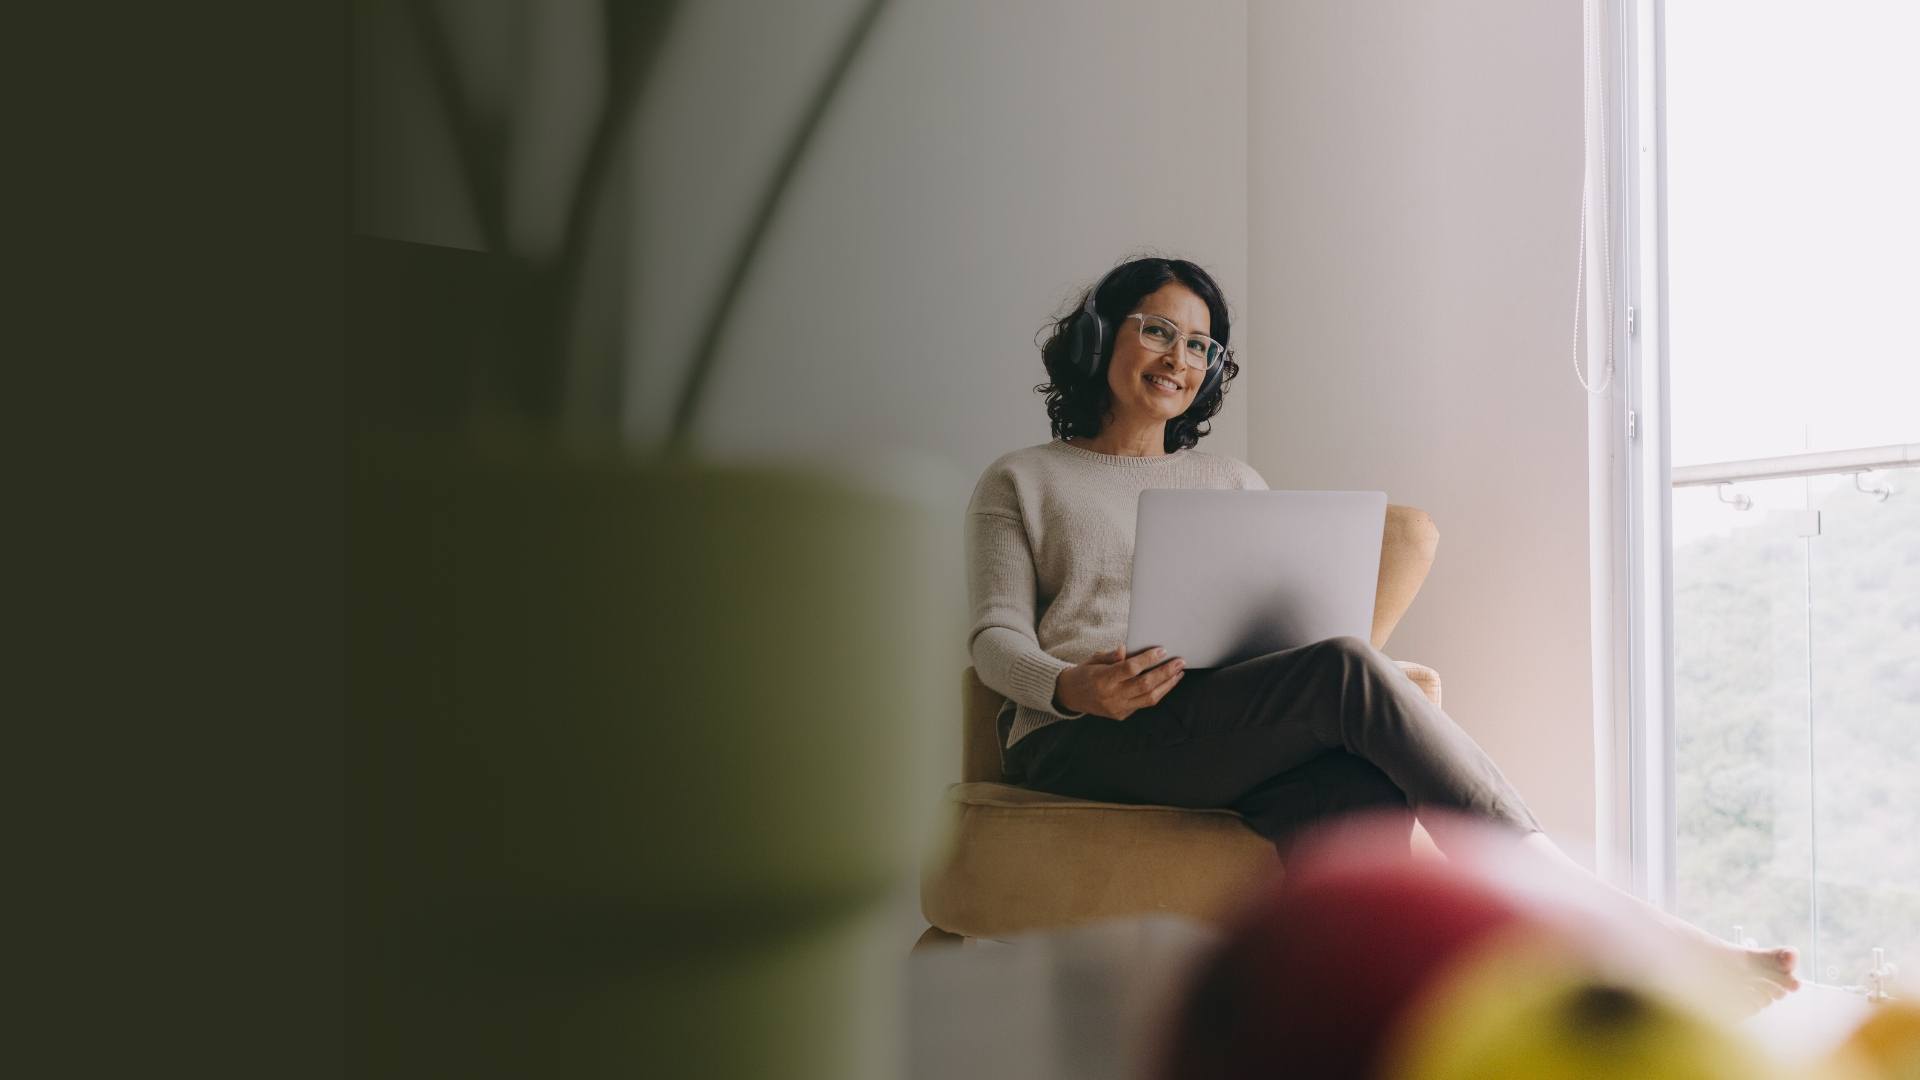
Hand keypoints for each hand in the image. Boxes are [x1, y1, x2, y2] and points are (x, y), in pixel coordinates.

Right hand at [1053, 645, 1184, 720]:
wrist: (1070, 696)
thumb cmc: (1084, 673)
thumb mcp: (1094, 659)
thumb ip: (1111, 656)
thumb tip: (1127, 649)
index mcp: (1102, 679)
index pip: (1130, 669)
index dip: (1148, 659)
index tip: (1163, 650)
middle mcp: (1111, 696)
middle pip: (1145, 685)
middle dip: (1165, 672)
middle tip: (1180, 662)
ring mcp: (1117, 708)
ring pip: (1149, 698)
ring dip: (1167, 685)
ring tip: (1178, 674)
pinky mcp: (1121, 715)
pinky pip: (1143, 704)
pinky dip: (1157, 693)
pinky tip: (1166, 683)